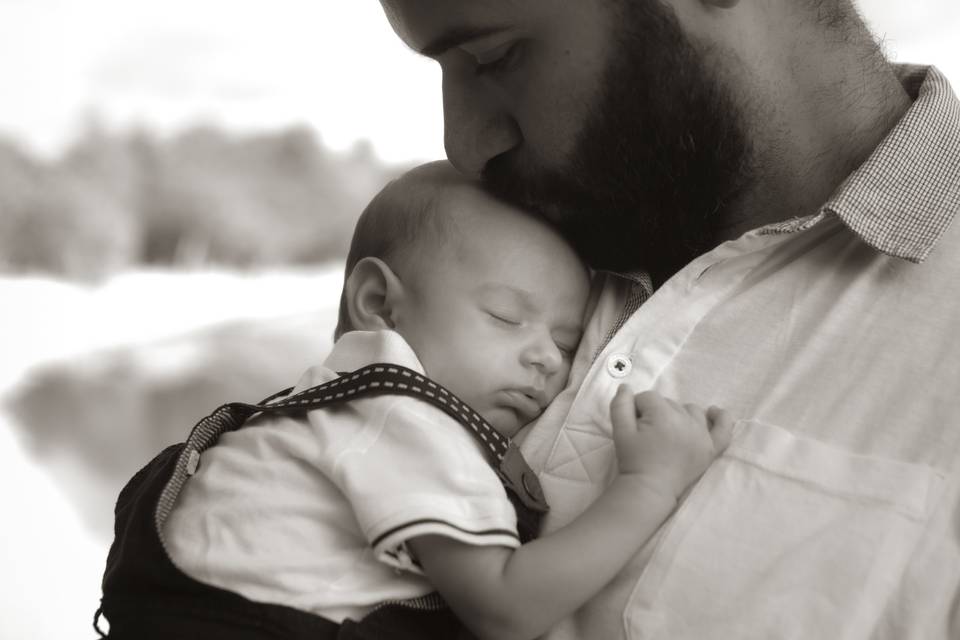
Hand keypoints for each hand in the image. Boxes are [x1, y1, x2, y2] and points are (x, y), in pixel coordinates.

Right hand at [609, 386, 734, 500]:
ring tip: (667, 431)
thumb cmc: (633, 460)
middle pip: (669, 403)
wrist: (650, 490)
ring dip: (679, 414)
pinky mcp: (711, 448)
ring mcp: (702, 434)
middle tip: (647, 435)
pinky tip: (714, 412)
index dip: (636, 409)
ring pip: (691, 410)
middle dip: (656, 413)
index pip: (648, 397)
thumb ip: (620, 405)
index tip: (633, 426)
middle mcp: (686, 421)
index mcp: (663, 415)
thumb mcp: (620, 431)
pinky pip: (724, 428)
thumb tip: (625, 387)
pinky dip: (721, 418)